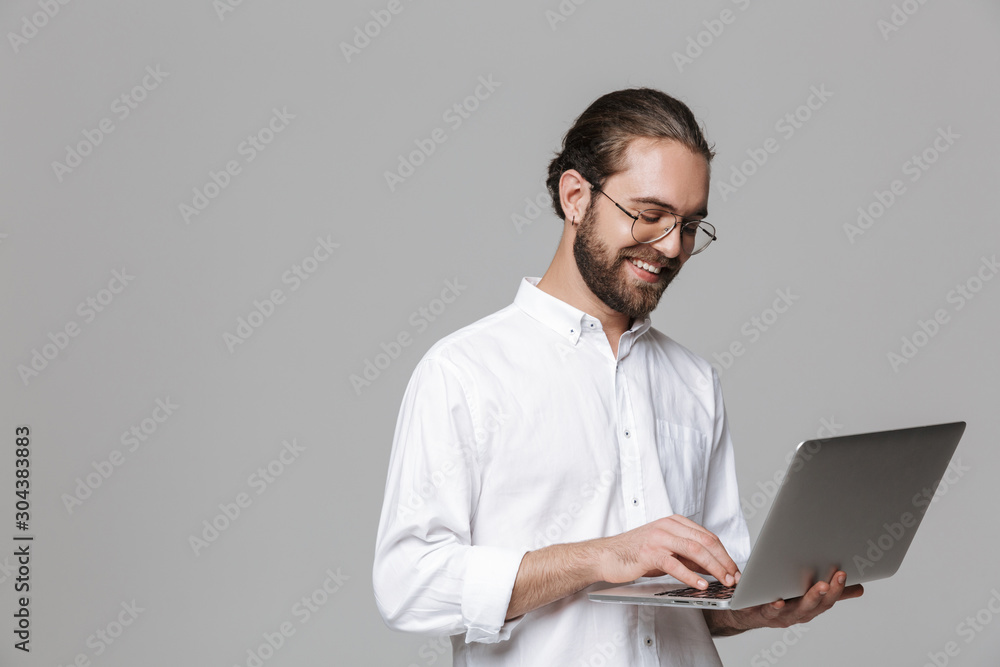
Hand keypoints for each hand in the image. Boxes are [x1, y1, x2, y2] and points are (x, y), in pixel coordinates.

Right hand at [597, 514, 740, 589]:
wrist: (606, 555)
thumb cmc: (636, 553)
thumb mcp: (666, 551)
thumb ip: (688, 555)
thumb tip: (714, 566)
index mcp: (675, 522)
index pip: (707, 536)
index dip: (724, 554)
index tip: (735, 570)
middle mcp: (668, 526)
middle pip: (705, 542)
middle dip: (723, 561)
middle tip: (734, 577)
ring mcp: (658, 537)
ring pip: (694, 550)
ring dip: (713, 567)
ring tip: (723, 581)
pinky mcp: (649, 552)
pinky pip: (675, 564)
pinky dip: (690, 575)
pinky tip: (700, 584)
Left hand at [733, 570, 863, 629]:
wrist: (745, 612)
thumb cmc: (778, 598)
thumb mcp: (806, 594)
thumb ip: (830, 591)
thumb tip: (859, 588)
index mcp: (808, 607)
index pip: (827, 599)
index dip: (837, 588)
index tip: (844, 572)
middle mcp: (796, 613)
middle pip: (814, 605)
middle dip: (825, 593)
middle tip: (833, 578)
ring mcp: (779, 615)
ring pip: (795, 610)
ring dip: (807, 599)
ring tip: (816, 586)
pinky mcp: (760, 612)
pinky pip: (767, 611)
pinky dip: (773, 607)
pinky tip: (777, 600)